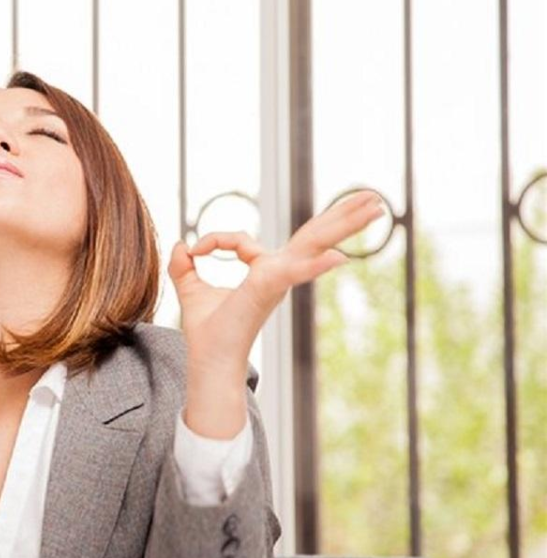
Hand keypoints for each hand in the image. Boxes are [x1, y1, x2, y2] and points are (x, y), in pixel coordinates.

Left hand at [167, 189, 384, 372]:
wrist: (209, 360)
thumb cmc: (208, 332)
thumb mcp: (192, 291)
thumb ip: (184, 267)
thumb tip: (181, 245)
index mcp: (264, 272)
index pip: (242, 240)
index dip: (214, 240)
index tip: (194, 253)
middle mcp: (278, 274)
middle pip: (311, 236)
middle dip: (341, 215)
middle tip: (373, 196)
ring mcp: (279, 281)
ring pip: (313, 244)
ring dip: (344, 223)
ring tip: (376, 204)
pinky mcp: (270, 289)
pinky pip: (293, 272)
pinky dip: (312, 266)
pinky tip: (338, 258)